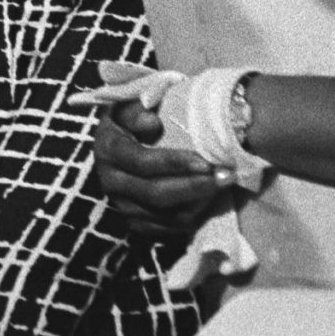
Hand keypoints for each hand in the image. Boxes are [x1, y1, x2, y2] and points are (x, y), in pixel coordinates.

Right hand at [91, 101, 226, 236]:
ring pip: (165, 215)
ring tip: (221, 187)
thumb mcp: (129, 106)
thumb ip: (138, 110)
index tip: (205, 162)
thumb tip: (152, 122)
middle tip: (225, 177)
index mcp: (108, 149)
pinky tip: (208, 201)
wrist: (116, 144)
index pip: (141, 162)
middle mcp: (111, 181)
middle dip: (195, 187)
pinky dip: (190, 217)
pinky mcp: (134, 222)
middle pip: (156, 194)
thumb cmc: (130, 120)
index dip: (174, 164)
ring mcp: (122, 205)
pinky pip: (167, 229)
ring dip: (198, 203)